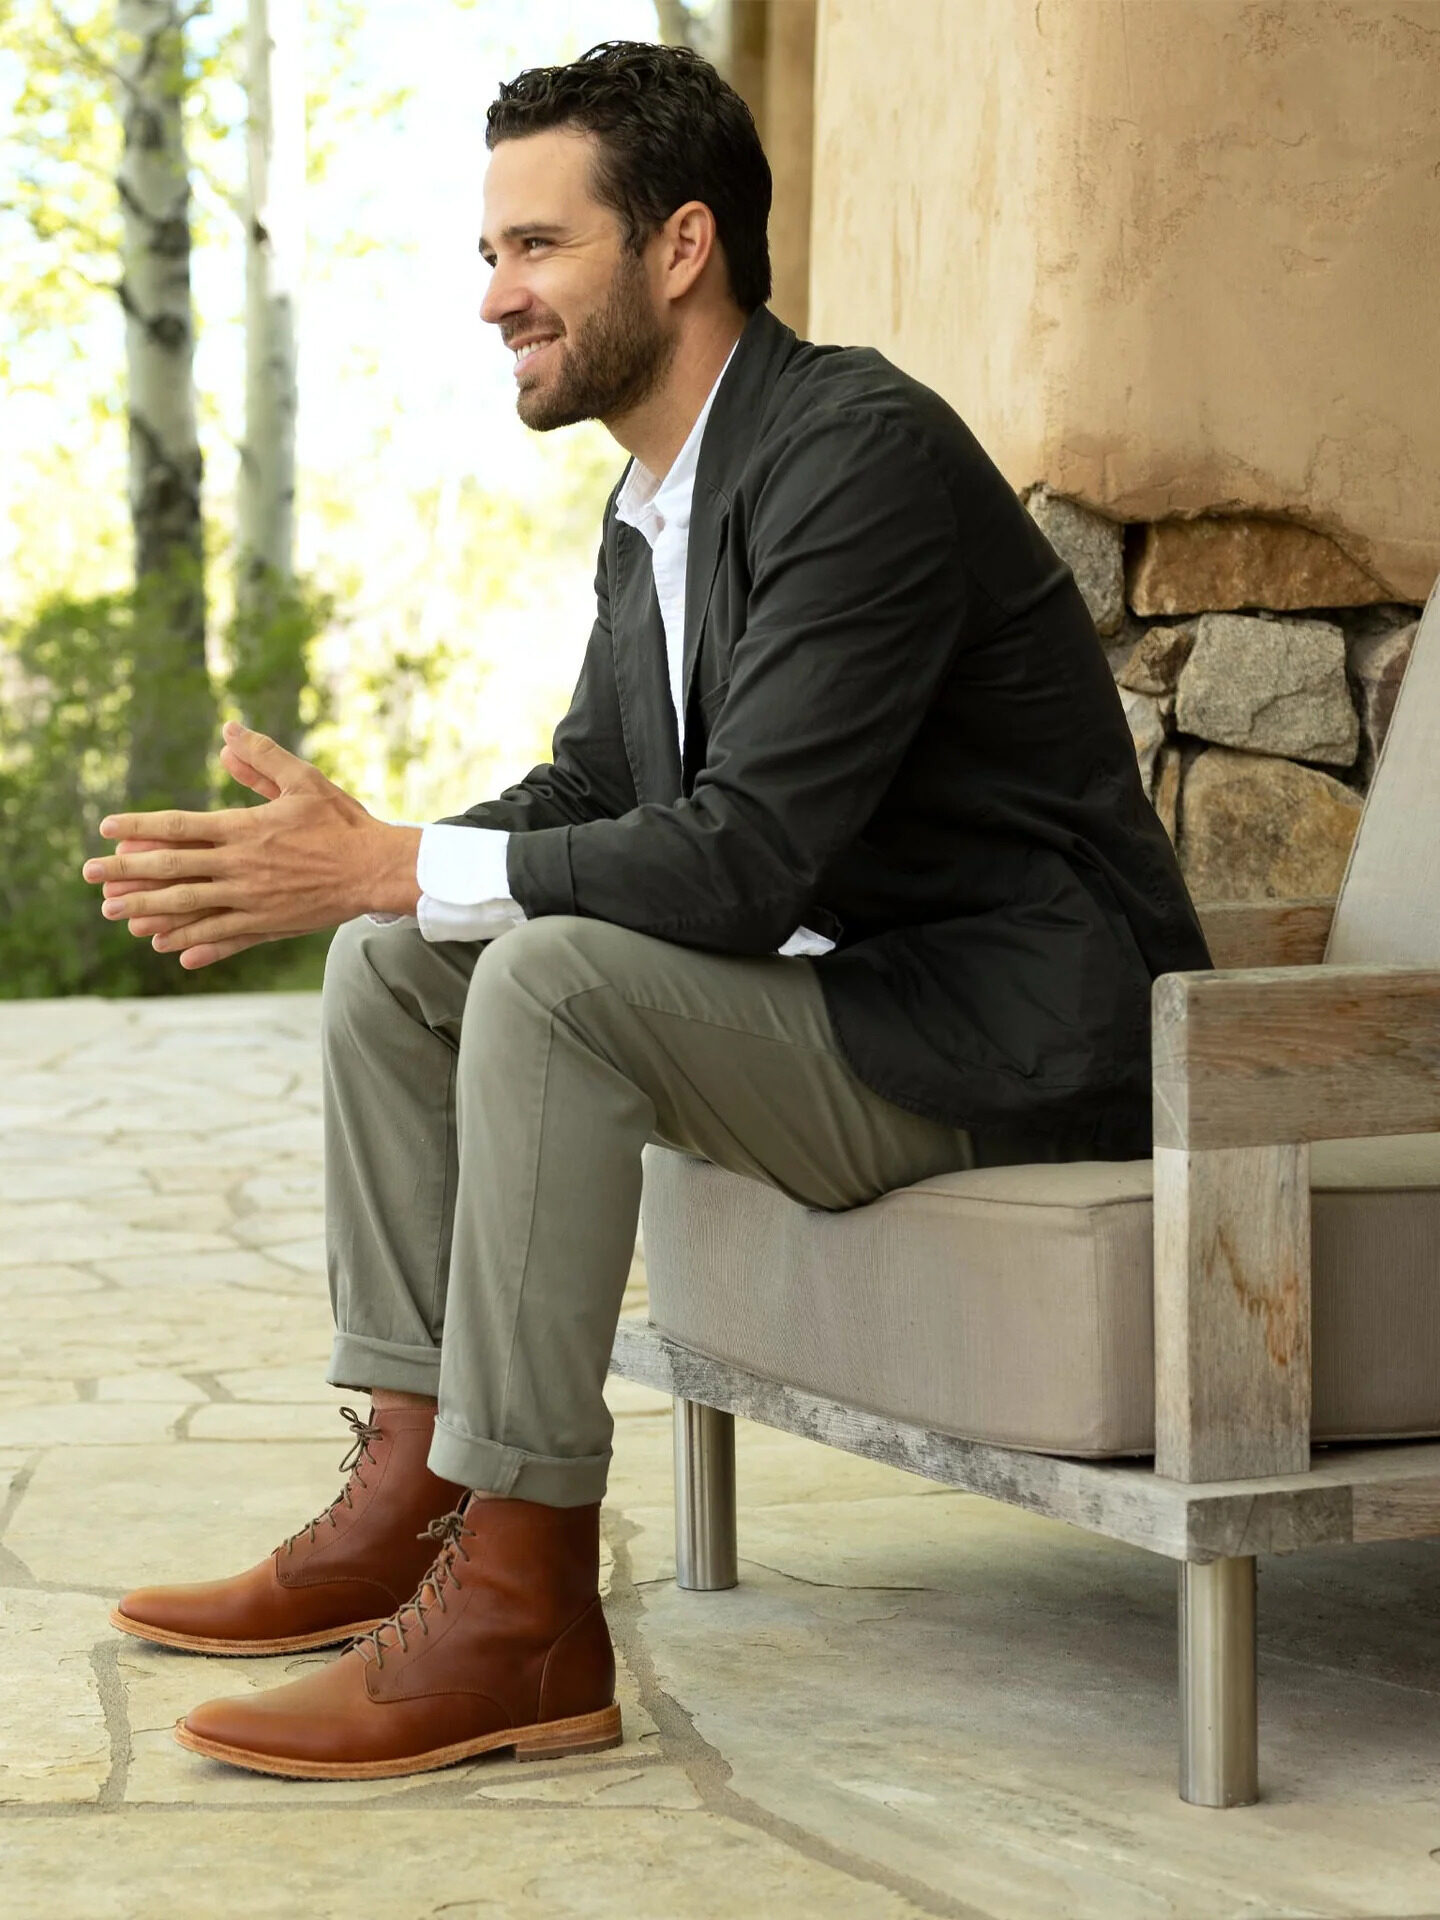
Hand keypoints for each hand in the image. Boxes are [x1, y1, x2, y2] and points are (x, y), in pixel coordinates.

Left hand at [81, 722, 421, 968]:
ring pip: (189, 908)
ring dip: (148, 912)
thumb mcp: (303, 781)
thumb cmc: (341, 822)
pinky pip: (225, 937)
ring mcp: (252, 900)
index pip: (179, 827)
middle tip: (91, 877)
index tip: (108, 830)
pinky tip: (170, 950)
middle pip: (172, 871)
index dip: (140, 828)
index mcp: (244, 829)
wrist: (376, 869)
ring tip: (116, 915)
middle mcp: (241, 867)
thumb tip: (228, 732)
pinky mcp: (269, 924)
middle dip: (127, 874)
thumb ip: (262, 759)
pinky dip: (196, 944)